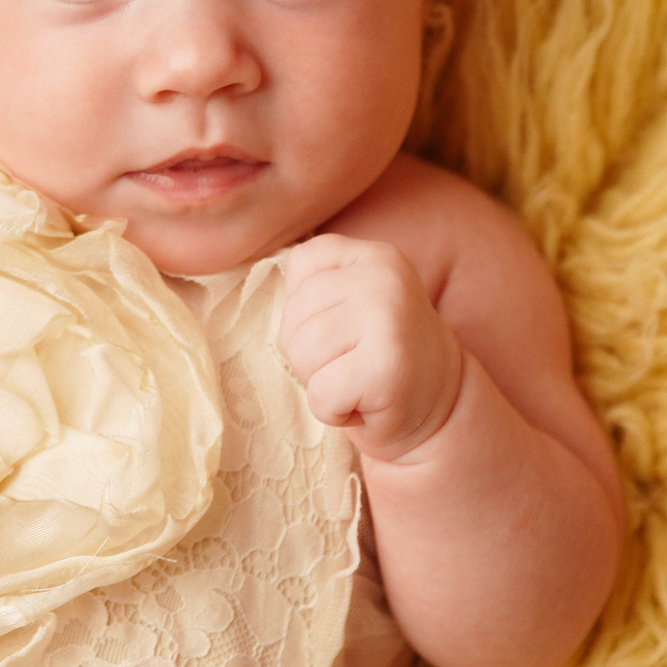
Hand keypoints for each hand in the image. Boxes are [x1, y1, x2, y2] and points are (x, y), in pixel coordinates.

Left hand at [278, 234, 465, 464]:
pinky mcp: (387, 367)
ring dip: (321, 382)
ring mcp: (389, 319)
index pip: (298, 267)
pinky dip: (334, 412)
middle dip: (311, 353)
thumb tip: (228, 268)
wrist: (437, 407)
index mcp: (373, 254)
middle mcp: (384, 277)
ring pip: (302, 353)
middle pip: (294, 316)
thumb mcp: (350, 300)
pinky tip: (364, 404)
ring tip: (356, 381)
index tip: (347, 330)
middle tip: (353, 364)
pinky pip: (321, 394)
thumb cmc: (376, 354)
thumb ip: (312, 280)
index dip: (308, 312)